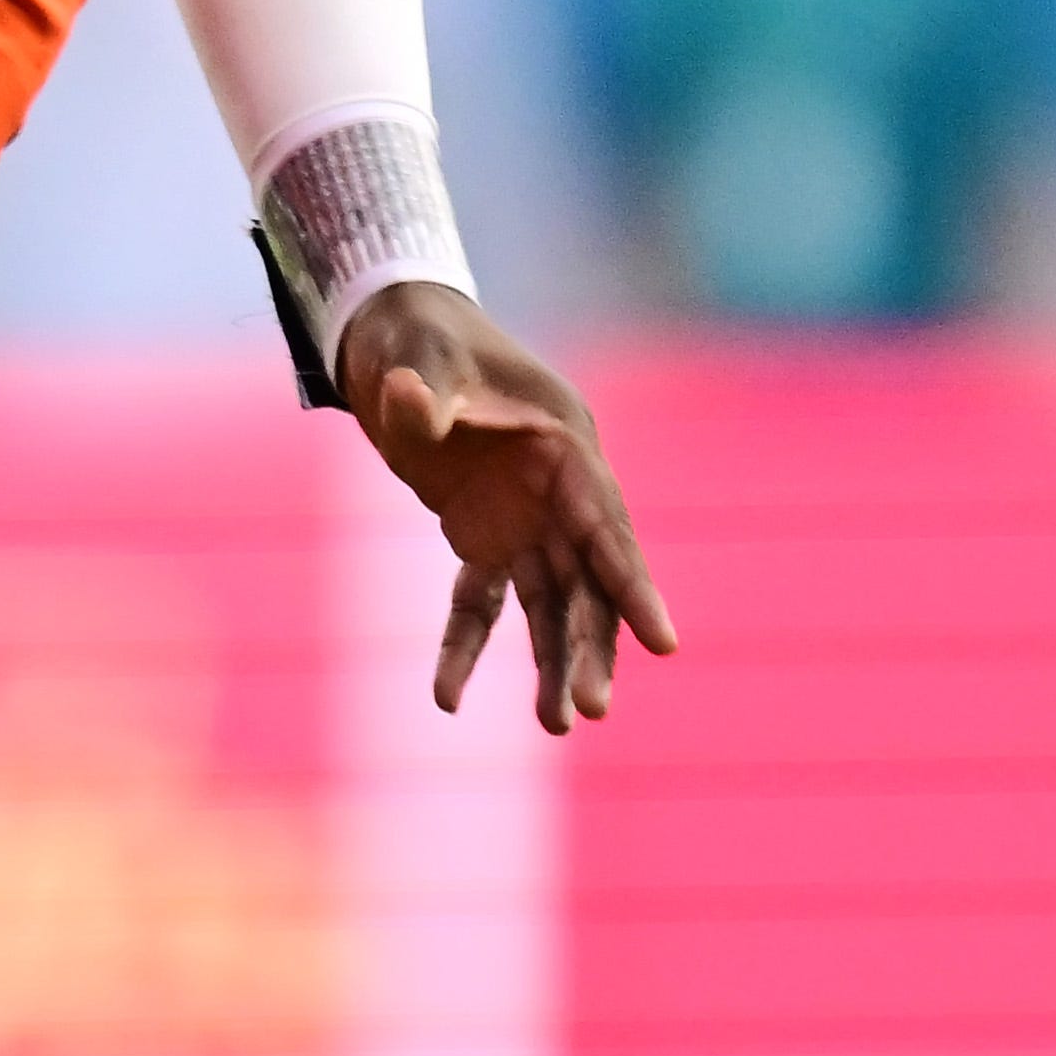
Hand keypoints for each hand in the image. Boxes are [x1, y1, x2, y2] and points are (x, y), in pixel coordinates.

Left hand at [334, 281, 672, 733]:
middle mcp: (559, 490)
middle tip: (591, 709)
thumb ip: (419, 391)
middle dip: (594, 645)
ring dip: (553, 662)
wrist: (391, 332)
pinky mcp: (482, 537)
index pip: (609, 528)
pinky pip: (480, 604)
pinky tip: (448, 698)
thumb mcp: (417, 355)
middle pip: (589, 581)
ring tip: (557, 724)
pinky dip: (466, 648)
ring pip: (552, 604)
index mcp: (565, 445)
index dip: (634, 587)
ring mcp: (524, 518)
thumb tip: (407, 404)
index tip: (664, 642)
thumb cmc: (418, 335)